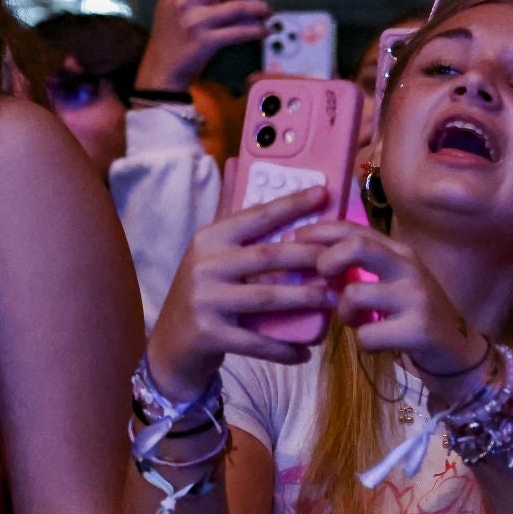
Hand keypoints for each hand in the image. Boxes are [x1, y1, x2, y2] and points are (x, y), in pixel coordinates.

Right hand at [135, 0, 275, 91]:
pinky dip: (257, 30)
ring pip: (238, 7)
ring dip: (261, 8)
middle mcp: (186, 0)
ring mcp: (196, 21)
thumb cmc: (169, 32)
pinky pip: (240, 32)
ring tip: (270, 11)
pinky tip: (265, 30)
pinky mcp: (206, 41)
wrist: (161, 69)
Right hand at [147, 186, 335, 394]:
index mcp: (209, 238)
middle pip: (269, 256)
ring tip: (334, 300)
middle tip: (342, 261)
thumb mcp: (210, 252)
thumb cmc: (204, 293)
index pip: (257, 216)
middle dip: (310, 257)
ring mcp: (205, 300)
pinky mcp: (209, 333)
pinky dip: (283, 348)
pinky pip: (256, 341)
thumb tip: (237, 161)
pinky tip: (306, 351)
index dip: (292, 204)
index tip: (325, 193)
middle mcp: (204, 264)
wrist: (170, 347)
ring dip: (306, 299)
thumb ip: (230, 215)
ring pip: (268, 297)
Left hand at [295, 222, 487, 397]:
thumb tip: (312, 259)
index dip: (319, 231)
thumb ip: (363, 267)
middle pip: (356, 246)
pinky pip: (368, 335)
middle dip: (326, 259)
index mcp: (399, 252)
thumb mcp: (392, 281)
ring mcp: (416, 297)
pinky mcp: (419, 329)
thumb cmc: (414, 313)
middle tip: (321, 277)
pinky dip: (364, 342)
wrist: (457, 348)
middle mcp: (409, 267)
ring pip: (354, 294)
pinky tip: (378, 342)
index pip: (355, 229)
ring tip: (356, 320)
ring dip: (344, 313)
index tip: (292, 240)